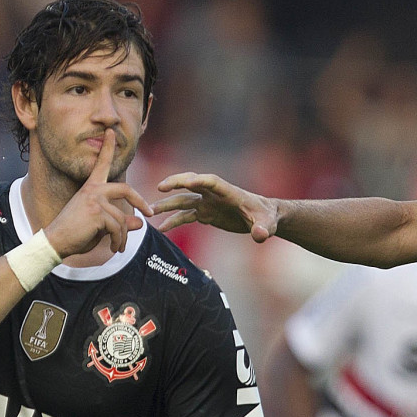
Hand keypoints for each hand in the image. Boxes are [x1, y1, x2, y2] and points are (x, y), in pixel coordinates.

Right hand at [45, 129, 151, 257]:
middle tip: (150, 214)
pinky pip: (119, 228)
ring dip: (123, 236)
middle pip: (126, 190)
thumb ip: (120, 222)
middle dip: (141, 202)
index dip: (108, 148)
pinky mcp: (97, 213)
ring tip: (118, 247)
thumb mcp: (101, 226)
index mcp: (91, 188)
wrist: (56, 242)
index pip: (102, 165)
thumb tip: (140, 222)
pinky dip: (119, 241)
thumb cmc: (76, 234)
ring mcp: (95, 200)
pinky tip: (113, 248)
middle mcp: (93, 190)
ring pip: (122, 218)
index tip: (111, 131)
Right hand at [151, 173, 279, 240]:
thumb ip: (263, 229)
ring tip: (150, 210)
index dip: (201, 180)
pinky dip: (174, 221)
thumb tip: (260, 236)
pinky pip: (186, 216)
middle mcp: (215, 195)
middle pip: (192, 183)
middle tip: (160, 187)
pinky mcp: (206, 214)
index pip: (213, 182)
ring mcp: (208, 203)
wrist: (263, 218)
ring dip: (168, 204)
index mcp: (229, 192)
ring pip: (184, 200)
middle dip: (177, 183)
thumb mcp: (267, 224)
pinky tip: (162, 229)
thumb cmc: (267, 218)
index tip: (188, 182)